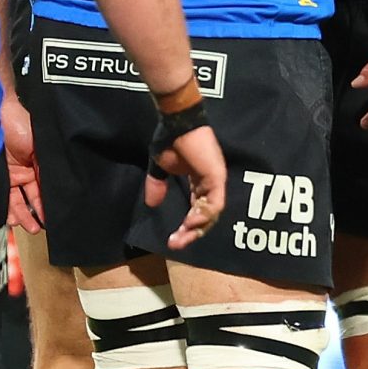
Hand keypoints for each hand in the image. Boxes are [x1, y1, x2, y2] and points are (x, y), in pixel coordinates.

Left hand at [2, 93, 42, 231]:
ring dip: (23, 215)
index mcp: (39, 162)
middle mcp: (24, 169)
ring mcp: (9, 174)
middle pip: (32, 197)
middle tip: (41, 227)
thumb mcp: (42, 146)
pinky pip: (1, 198)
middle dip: (37, 213)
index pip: (46, 187)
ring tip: (29, 227)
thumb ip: (47, 169)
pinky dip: (7, 211)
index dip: (50, 202)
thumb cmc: (21, 121)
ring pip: (17, 201)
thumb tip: (56, 191)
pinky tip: (14, 219)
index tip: (55, 216)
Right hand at [145, 124, 226, 249]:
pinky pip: (214, 203)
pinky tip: (189, 224)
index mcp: (199, 183)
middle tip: (176, 245)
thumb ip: (157, 185)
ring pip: (211, 214)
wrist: (176, 122)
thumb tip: (151, 204)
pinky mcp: (216, 177)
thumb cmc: (170, 140)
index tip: (172, 240)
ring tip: (180, 238)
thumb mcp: (160, 167)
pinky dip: (203, 216)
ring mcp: (215, 181)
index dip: (186, 227)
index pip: (197, 211)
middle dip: (191, 234)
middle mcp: (210, 185)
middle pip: (205, 217)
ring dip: (196, 229)